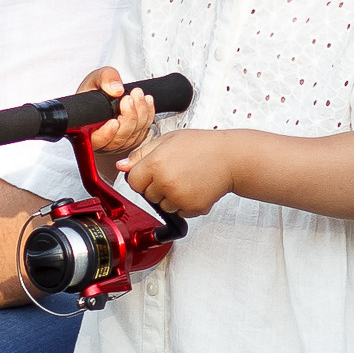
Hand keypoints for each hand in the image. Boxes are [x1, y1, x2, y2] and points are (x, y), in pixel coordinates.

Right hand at [78, 66, 157, 163]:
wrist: (106, 94)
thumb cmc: (95, 91)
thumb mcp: (95, 78)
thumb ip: (104, 78)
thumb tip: (117, 89)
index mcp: (88, 130)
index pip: (97, 140)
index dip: (107, 134)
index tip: (114, 121)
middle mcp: (103, 140)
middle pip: (119, 139)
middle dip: (128, 118)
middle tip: (129, 99)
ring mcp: (119, 142)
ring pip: (133, 136)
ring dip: (139, 115)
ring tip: (139, 95)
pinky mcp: (132, 138)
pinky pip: (143, 132)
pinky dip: (147, 116)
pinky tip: (147, 101)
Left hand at [127, 127, 242, 216]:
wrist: (230, 158)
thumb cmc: (202, 146)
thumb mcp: (168, 140)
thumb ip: (142, 154)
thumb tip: (123, 166)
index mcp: (155, 163)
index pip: (132, 181)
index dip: (142, 176)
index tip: (152, 171)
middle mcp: (165, 182)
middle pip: (147, 195)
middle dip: (156, 186)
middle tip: (174, 172)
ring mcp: (179, 198)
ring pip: (162, 206)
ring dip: (170, 197)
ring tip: (186, 179)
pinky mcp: (191, 209)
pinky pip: (178, 212)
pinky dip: (184, 204)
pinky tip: (194, 188)